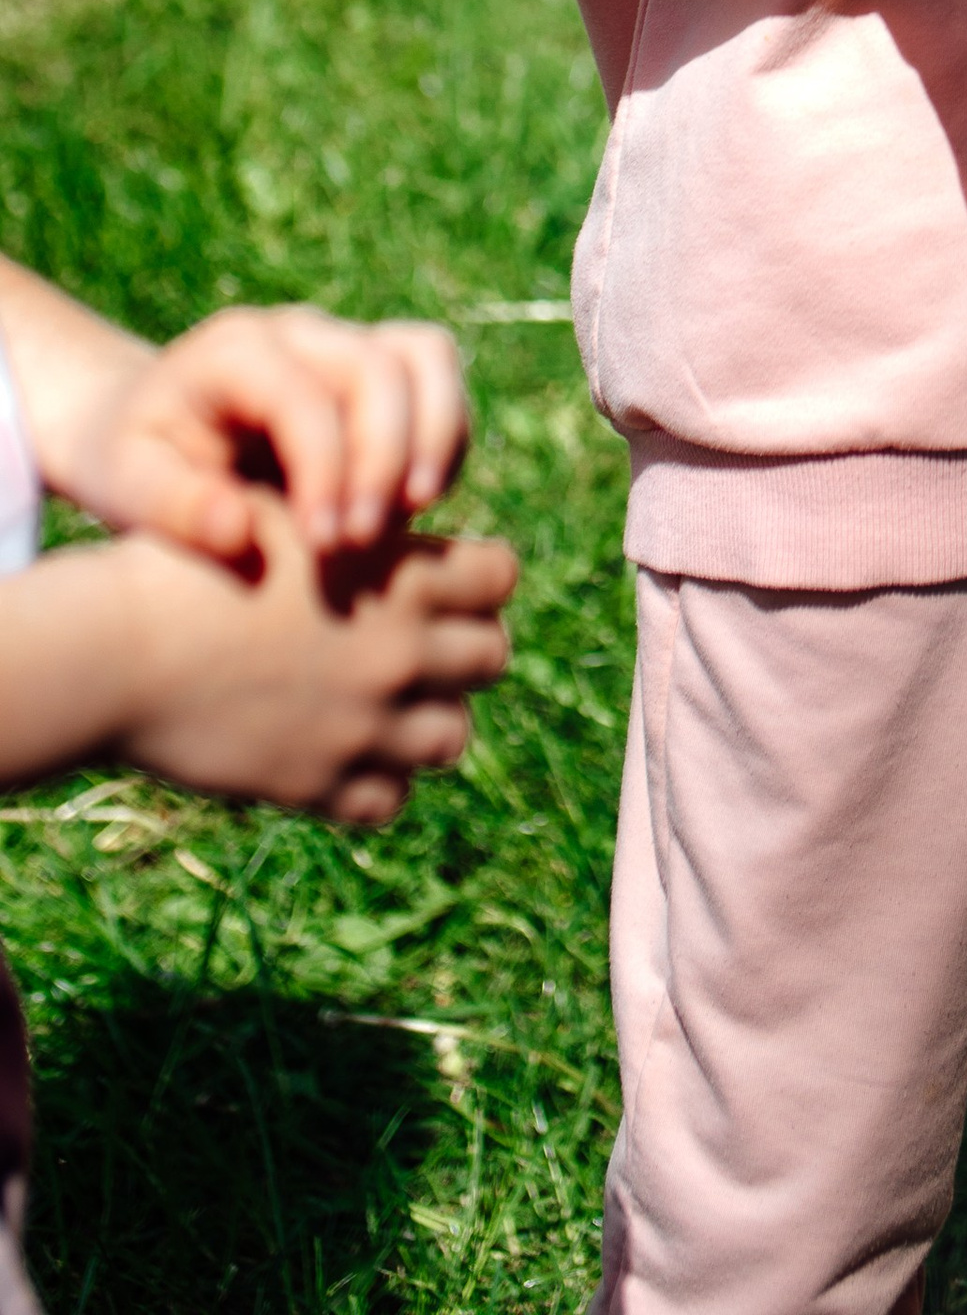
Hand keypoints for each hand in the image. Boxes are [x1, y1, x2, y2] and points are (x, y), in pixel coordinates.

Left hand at [57, 304, 470, 560]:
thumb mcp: (128, 486)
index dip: (326, 471)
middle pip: (379, 367)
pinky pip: (436, 381)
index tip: (323, 546)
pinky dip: (442, 439)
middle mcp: (299, 330)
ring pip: (426, 356)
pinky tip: (414, 504)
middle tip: (362, 541)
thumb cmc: (137, 461)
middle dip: (384, 459)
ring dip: (434, 435)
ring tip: (416, 512)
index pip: (304, 396)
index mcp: (234, 350)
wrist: (149, 427)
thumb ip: (177, 509)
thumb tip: (239, 533)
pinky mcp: (378, 366)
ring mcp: (345, 340)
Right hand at [96, 499, 515, 822]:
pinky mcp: (319, 783)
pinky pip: (389, 799)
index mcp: (401, 575)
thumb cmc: (194, 563)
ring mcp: (364, 725)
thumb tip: (411, 530)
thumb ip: (362, 525)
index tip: (443, 580)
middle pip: (492, 657)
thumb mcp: (293, 515)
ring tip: (382, 701)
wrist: (116, 651)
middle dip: (461, 646)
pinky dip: (375, 780)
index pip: (503, 577)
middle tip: (415, 642)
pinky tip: (340, 748)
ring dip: (426, 718)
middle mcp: (399, 651)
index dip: (477, 575)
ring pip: (451, 737)